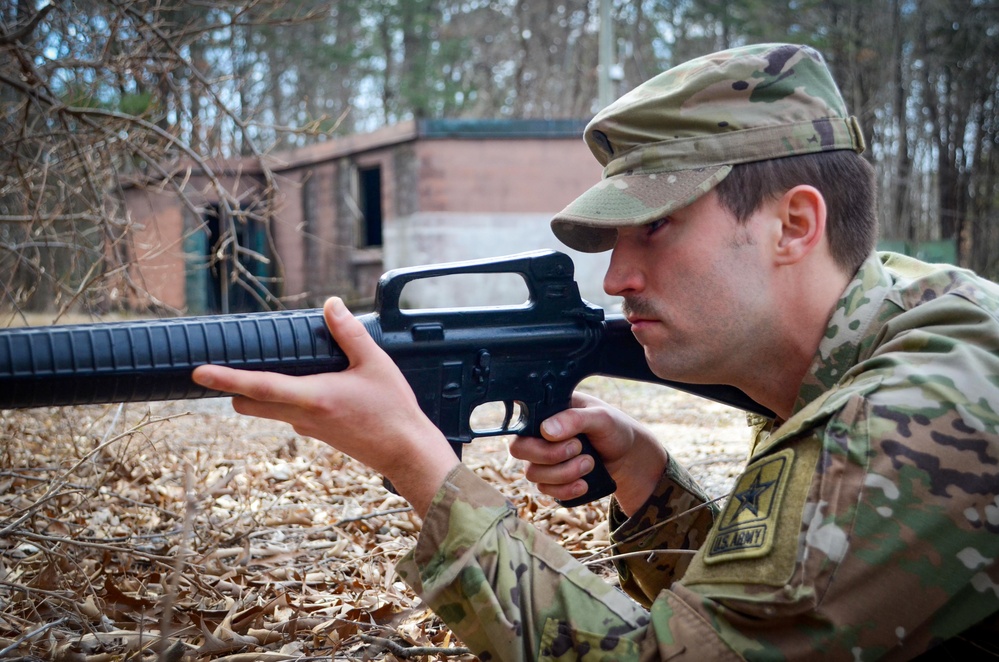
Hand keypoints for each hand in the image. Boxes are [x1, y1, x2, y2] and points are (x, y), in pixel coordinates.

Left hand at [191, 297, 458, 515]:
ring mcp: (308, 428)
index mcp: (314, 398)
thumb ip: (350, 333)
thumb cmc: (393, 410)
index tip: (199, 373)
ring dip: (260, 392)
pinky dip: (285, 398)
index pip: (259, 387)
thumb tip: (331, 304)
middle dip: (234, 388)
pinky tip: (309, 381)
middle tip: (222, 365)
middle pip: (250, 405)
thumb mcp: (376, 364)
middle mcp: (303, 416)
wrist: (406, 452)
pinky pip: (289, 413)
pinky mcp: (318, 432)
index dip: (226, 378)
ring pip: (269, 410)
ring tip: (271, 364)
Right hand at [509, 392, 667, 514]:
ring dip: (564, 473)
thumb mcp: (601, 417)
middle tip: (579, 448)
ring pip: (533, 474)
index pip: (520, 421)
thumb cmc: (615, 429)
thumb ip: (575, 419)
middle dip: (550, 455)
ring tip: (590, 463)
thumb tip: (546, 430)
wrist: (629, 457)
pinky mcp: (551, 479)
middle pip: (519, 450)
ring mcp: (543, 458)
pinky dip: (566, 490)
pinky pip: (545, 490)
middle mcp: (539, 434)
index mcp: (548, 411)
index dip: (532, 434)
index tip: (559, 437)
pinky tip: (584, 484)